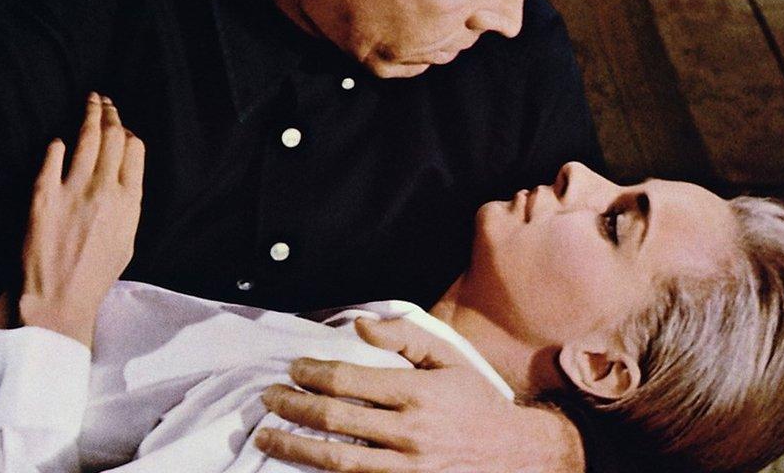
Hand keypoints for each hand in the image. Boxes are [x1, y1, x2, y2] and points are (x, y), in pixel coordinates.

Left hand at [0, 93, 144, 346]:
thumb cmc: (95, 276)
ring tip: (90, 102)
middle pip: (112, 137)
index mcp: (128, 201)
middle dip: (111, 114)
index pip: (134, 149)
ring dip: (89, 115)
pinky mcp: (43, 196)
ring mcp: (73, 190)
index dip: (128, 132)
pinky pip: (52, 158)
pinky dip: (57, 146)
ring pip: (85, 139)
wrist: (59, 299)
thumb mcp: (126, 240)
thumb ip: (127, 204)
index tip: (121, 126)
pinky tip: (58, 141)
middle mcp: (104, 190)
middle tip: (105, 102)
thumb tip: (123, 176)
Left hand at [255, 317, 585, 472]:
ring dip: (294, 446)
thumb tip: (359, 325)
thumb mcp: (449, 358)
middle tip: (268, 398)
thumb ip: (404, 336)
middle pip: (334, 420)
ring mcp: (406, 469)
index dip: (312, 373)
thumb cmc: (477, 402)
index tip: (294, 368)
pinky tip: (300, 466)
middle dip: (292, 407)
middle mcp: (409, 433)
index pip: (348, 380)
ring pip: (336, 460)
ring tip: (267, 436)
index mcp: (417, 393)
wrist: (516, 455)